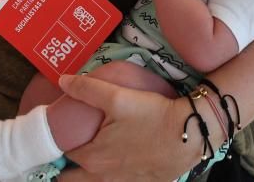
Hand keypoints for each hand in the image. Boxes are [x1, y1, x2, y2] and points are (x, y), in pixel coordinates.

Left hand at [57, 74, 220, 180]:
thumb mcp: (118, 97)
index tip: (62, 132)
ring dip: (89, 173)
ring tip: (95, 153)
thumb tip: (62, 81)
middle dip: (67, 169)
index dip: (62, 141)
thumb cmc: (153, 115)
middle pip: (72, 180)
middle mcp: (104, 178)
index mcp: (93, 159)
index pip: (65, 154)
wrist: (192, 133)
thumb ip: (87, 89)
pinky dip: (113, 175)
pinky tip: (121, 158)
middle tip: (71, 148)